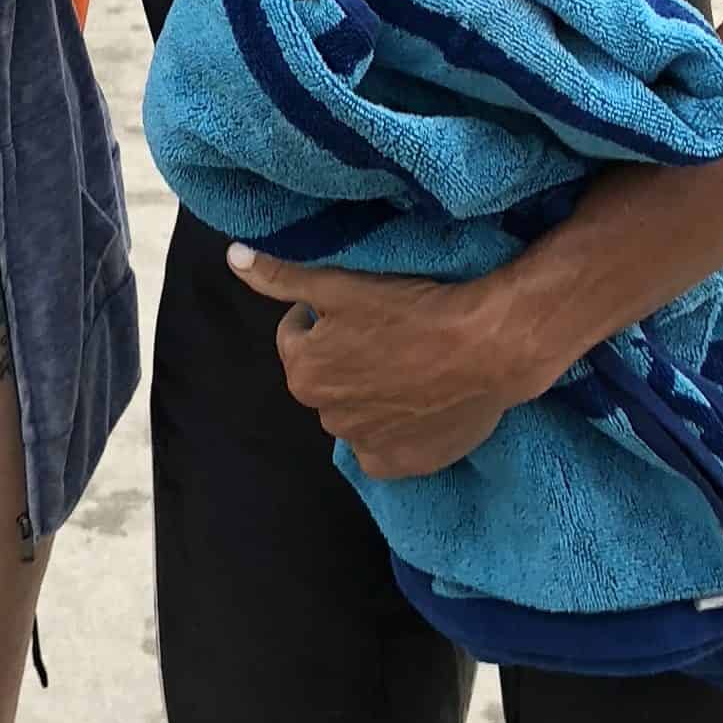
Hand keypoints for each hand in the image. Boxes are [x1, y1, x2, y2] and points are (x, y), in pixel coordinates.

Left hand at [228, 246, 529, 478]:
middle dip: (344, 358)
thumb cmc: (412, 309)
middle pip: (326, 377)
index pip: (298, 338)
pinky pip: (383, 448)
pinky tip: (415, 405)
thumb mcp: (340, 284)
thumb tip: (234, 258)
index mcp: (304, 371)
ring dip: (369, 393)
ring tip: (407, 365)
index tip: (357, 307)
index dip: (324, 318)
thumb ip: (281, 276)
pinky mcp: (401, 464)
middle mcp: (324, 414)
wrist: (488, 349)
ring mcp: (364, 444)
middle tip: (386, 334)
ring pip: (355, 412)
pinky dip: (392, 431)